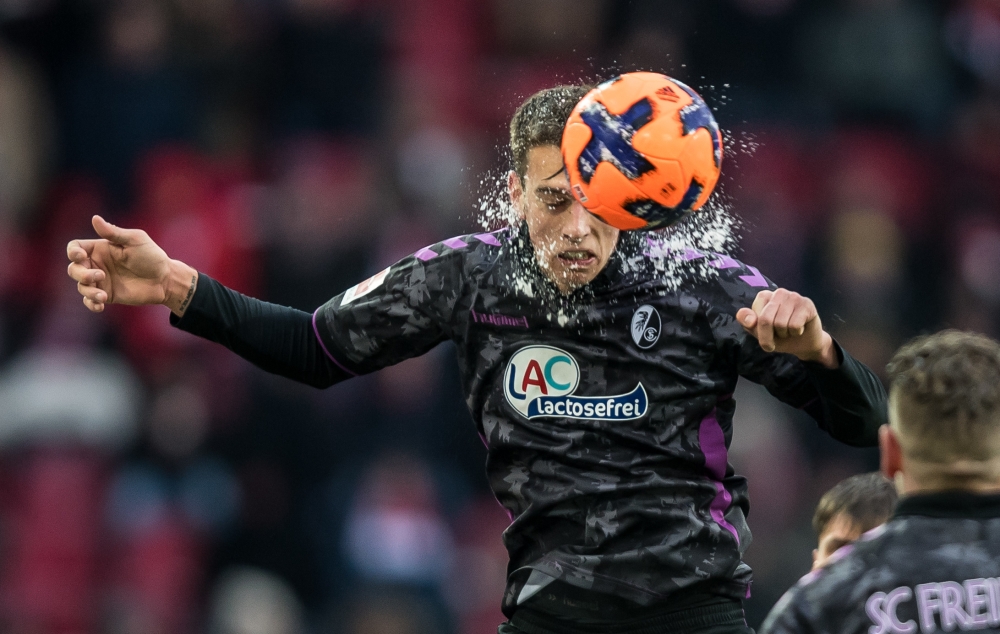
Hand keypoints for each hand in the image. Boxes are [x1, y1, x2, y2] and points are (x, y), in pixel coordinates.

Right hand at [66, 215, 196, 314]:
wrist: (165, 280)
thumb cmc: (152, 256)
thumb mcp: (135, 240)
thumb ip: (114, 232)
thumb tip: (94, 218)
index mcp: (100, 248)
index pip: (75, 248)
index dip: (72, 252)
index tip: (81, 256)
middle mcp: (97, 264)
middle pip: (74, 269)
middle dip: (81, 274)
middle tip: (100, 275)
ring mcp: (102, 281)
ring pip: (81, 286)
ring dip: (88, 291)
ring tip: (102, 296)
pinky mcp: (108, 295)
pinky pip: (90, 301)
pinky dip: (91, 303)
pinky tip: (100, 305)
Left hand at [736, 289, 837, 367]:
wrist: (804, 344)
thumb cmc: (779, 337)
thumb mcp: (760, 333)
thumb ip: (749, 324)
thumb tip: (746, 317)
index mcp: (764, 296)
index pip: (754, 318)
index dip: (761, 334)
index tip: (767, 336)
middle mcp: (778, 292)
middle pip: (766, 320)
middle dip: (771, 336)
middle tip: (779, 336)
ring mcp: (794, 296)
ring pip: (781, 324)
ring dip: (785, 334)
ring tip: (790, 330)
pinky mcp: (807, 303)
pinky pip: (795, 325)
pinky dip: (796, 332)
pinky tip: (800, 328)